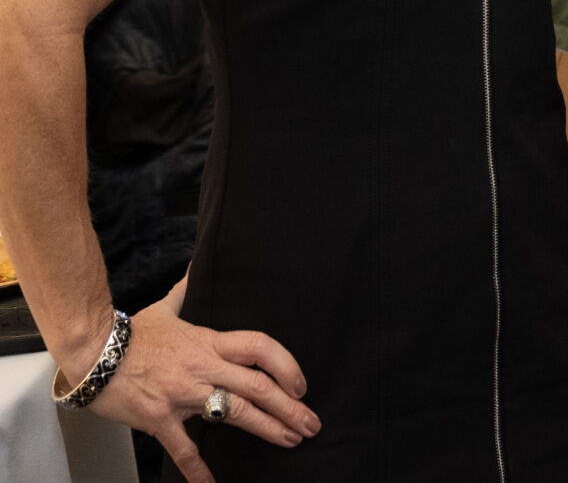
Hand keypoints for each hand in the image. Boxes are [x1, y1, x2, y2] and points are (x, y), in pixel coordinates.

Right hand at [88, 277, 320, 482]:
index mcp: (208, 342)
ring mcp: (183, 394)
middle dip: (289, 406)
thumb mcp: (165, 309)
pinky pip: (184, 448)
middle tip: (311, 422)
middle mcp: (203, 367)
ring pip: (235, 413)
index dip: (285, 364)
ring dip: (267, 428)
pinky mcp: (160, 419)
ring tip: (291, 440)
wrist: (94, 354)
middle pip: (257, 385)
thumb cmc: (131, 334)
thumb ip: (185, 290)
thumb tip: (195, 267)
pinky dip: (198, 469)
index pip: (258, 346)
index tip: (300, 383)